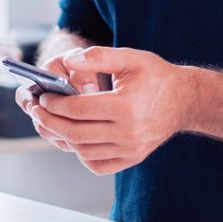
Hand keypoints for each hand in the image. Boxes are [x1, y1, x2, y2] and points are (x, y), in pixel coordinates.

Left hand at [30, 45, 195, 174]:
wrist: (184, 100)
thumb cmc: (156, 76)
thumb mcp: (130, 57)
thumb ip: (97, 56)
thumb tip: (68, 61)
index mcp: (126, 106)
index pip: (79, 109)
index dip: (55, 103)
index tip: (44, 97)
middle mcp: (129, 132)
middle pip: (76, 134)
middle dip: (50, 122)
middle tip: (38, 110)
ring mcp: (131, 149)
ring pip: (83, 151)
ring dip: (62, 138)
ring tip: (52, 122)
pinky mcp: (132, 158)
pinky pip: (97, 164)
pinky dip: (81, 153)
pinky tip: (75, 137)